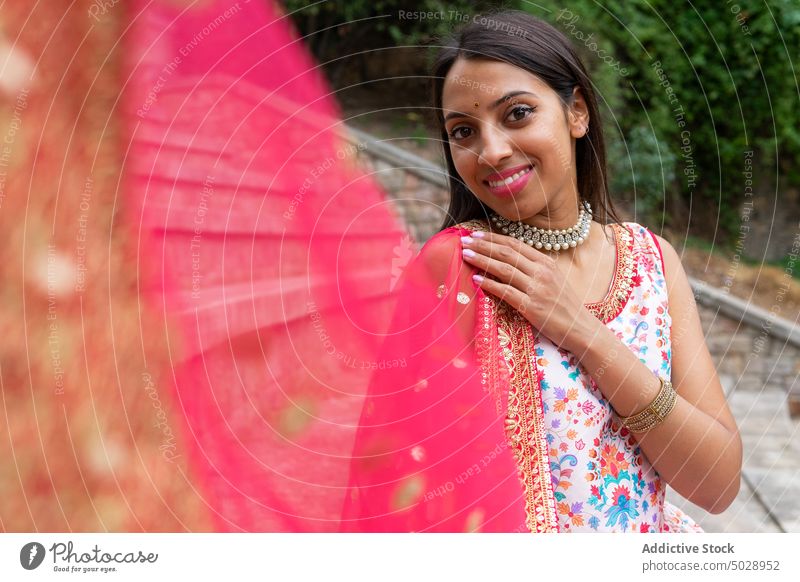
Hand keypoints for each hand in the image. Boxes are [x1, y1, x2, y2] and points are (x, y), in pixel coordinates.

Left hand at [460, 230, 596, 352]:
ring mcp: (537, 289)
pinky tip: (475, 279)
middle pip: (507, 253)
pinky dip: (489, 284)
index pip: (515, 244)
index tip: (475, 234)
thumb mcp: (553, 279)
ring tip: (465, 255)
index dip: (494, 238)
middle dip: (483, 245)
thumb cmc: (564, 304)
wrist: (580, 328)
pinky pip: (506, 292)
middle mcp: (542, 272)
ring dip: (482, 260)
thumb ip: (533, 267)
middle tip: (464, 241)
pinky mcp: (532, 307)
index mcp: (546, 262)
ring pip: (504, 269)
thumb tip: (508, 258)